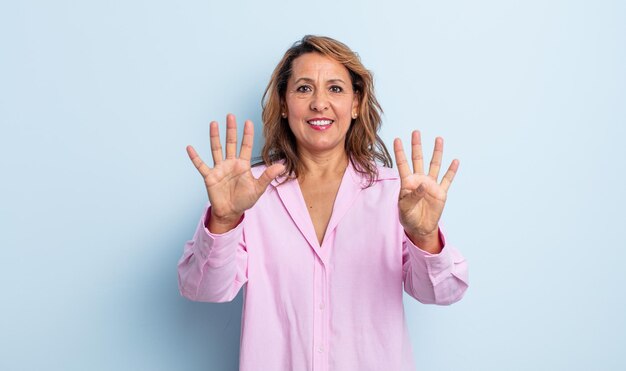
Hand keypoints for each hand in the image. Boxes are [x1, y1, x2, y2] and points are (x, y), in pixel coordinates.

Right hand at [186, 114, 284, 232]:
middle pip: (230, 143)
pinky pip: (201, 165)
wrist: (231, 212)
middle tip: (230, 116)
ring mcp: (219, 168)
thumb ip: (267, 176)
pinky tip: (190, 148)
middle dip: (231, 129)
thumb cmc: (244, 200)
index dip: (247, 134)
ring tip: (213, 123)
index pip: (246, 146)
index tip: (248, 121)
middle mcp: (231, 163)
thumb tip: (281, 166)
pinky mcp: (210, 176)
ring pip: (216, 149)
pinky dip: (195, 157)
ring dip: (214, 137)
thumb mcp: (258, 189)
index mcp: (243, 165)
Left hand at [393, 131, 458, 252]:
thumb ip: (413, 196)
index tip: (397, 139)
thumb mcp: (405, 207)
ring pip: (434, 165)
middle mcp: (419, 180)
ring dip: (436, 152)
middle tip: (416, 132)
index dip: (399, 152)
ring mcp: (431, 185)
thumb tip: (423, 185)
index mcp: (407, 182)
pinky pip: (447, 179)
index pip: (403, 164)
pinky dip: (452, 170)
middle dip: (417, 146)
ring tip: (438, 139)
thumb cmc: (408, 217)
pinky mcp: (441, 192)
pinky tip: (455, 161)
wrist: (420, 227)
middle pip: (418, 159)